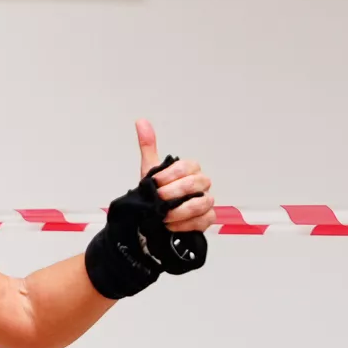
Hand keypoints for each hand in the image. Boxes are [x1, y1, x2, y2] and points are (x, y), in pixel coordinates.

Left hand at [135, 119, 214, 234]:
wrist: (154, 216)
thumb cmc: (156, 192)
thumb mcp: (151, 169)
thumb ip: (148, 146)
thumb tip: (141, 121)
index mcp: (190, 169)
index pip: (187, 167)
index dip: (170, 175)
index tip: (154, 182)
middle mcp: (201, 184)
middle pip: (197, 183)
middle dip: (174, 192)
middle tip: (158, 199)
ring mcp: (206, 201)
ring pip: (202, 203)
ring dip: (181, 210)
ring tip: (164, 215)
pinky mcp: (206, 219)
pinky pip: (204, 220)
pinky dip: (186, 224)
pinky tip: (171, 225)